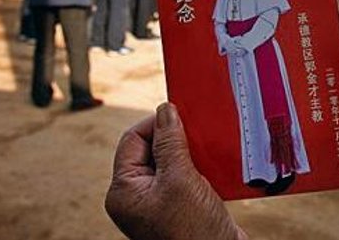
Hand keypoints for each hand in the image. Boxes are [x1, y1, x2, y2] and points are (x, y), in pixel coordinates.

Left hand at [105, 103, 246, 239]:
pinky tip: (215, 161)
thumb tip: (165, 110)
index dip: (155, 124)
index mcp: (124, 191)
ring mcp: (158, 202)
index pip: (132, 140)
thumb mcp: (180, 179)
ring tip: (208, 146)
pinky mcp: (180, 206)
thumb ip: (170, 142)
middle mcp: (137, 196)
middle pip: (151, 149)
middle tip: (198, 129)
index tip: (181, 114)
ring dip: (190, 150)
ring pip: (171, 160)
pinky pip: (186, 175)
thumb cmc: (193, 231)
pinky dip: (200, 165)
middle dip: (175, 137)